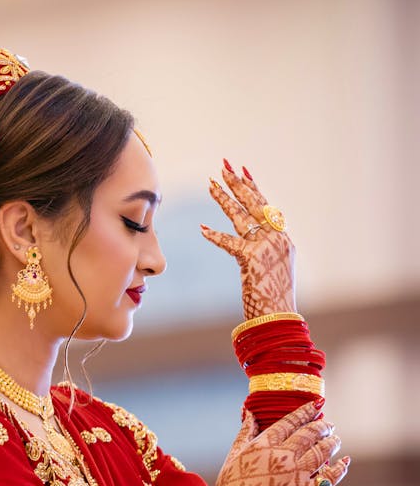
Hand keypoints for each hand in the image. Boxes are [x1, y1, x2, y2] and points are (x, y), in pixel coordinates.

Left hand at [201, 161, 295, 319]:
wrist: (278, 318)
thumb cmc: (273, 300)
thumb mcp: (272, 272)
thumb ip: (263, 255)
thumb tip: (250, 251)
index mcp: (283, 240)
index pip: (266, 208)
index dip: (254, 188)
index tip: (243, 171)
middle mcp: (277, 239)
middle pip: (255, 204)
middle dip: (239, 184)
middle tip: (224, 167)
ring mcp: (267, 247)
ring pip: (241, 216)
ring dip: (224, 199)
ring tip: (211, 184)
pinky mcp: (253, 259)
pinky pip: (230, 243)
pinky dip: (215, 236)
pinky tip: (202, 228)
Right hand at [214, 402, 349, 485]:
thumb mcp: (232, 459)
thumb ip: (244, 435)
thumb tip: (250, 415)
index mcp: (264, 445)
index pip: (290, 421)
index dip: (304, 411)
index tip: (315, 405)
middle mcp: (284, 456)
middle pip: (310, 434)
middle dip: (322, 426)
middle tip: (328, 425)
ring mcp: (298, 474)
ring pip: (323, 452)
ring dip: (332, 443)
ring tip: (335, 440)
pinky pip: (330, 477)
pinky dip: (340, 468)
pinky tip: (345, 462)